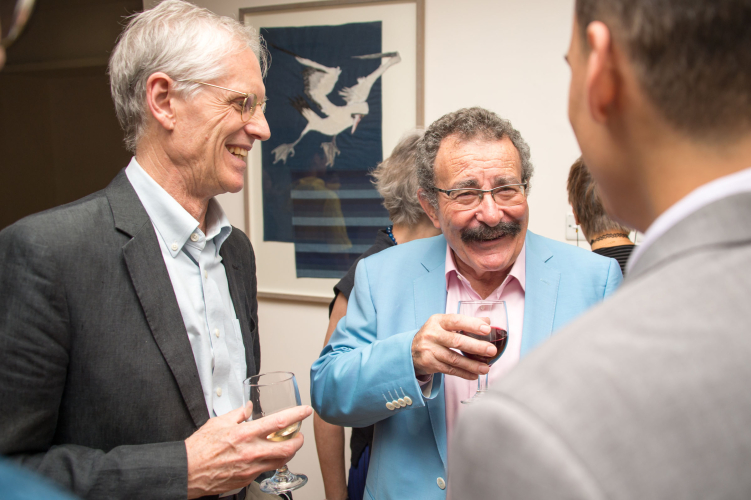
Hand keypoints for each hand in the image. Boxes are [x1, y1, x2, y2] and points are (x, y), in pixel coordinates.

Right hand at [185, 403, 312, 497]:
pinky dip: (271, 462)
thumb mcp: (218, 422)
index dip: (296, 415)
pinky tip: (266, 456)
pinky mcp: (247, 479)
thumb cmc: (199, 448)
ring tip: (286, 445)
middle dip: (298, 441)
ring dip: (288, 452)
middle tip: (299, 435)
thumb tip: (248, 407)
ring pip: (280, 461)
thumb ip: (238, 414)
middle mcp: (251, 452)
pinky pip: (266, 470)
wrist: (187, 471)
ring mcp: (251, 468)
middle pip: (288, 448)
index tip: (305, 410)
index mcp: (245, 434)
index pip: (279, 422)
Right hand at [411, 314, 495, 379]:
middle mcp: (432, 334)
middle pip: (456, 341)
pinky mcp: (429, 363)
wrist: (411, 350)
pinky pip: (449, 370)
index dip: (472, 325)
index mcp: (438, 321)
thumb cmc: (434, 335)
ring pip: (454, 359)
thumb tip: (487, 320)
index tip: (487, 329)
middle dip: (476, 347)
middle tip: (491, 350)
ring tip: (485, 368)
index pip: (456, 321)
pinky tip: (474, 375)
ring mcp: (429, 349)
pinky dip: (463, 373)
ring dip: (472, 365)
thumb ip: (465, 322)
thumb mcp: (445, 324)